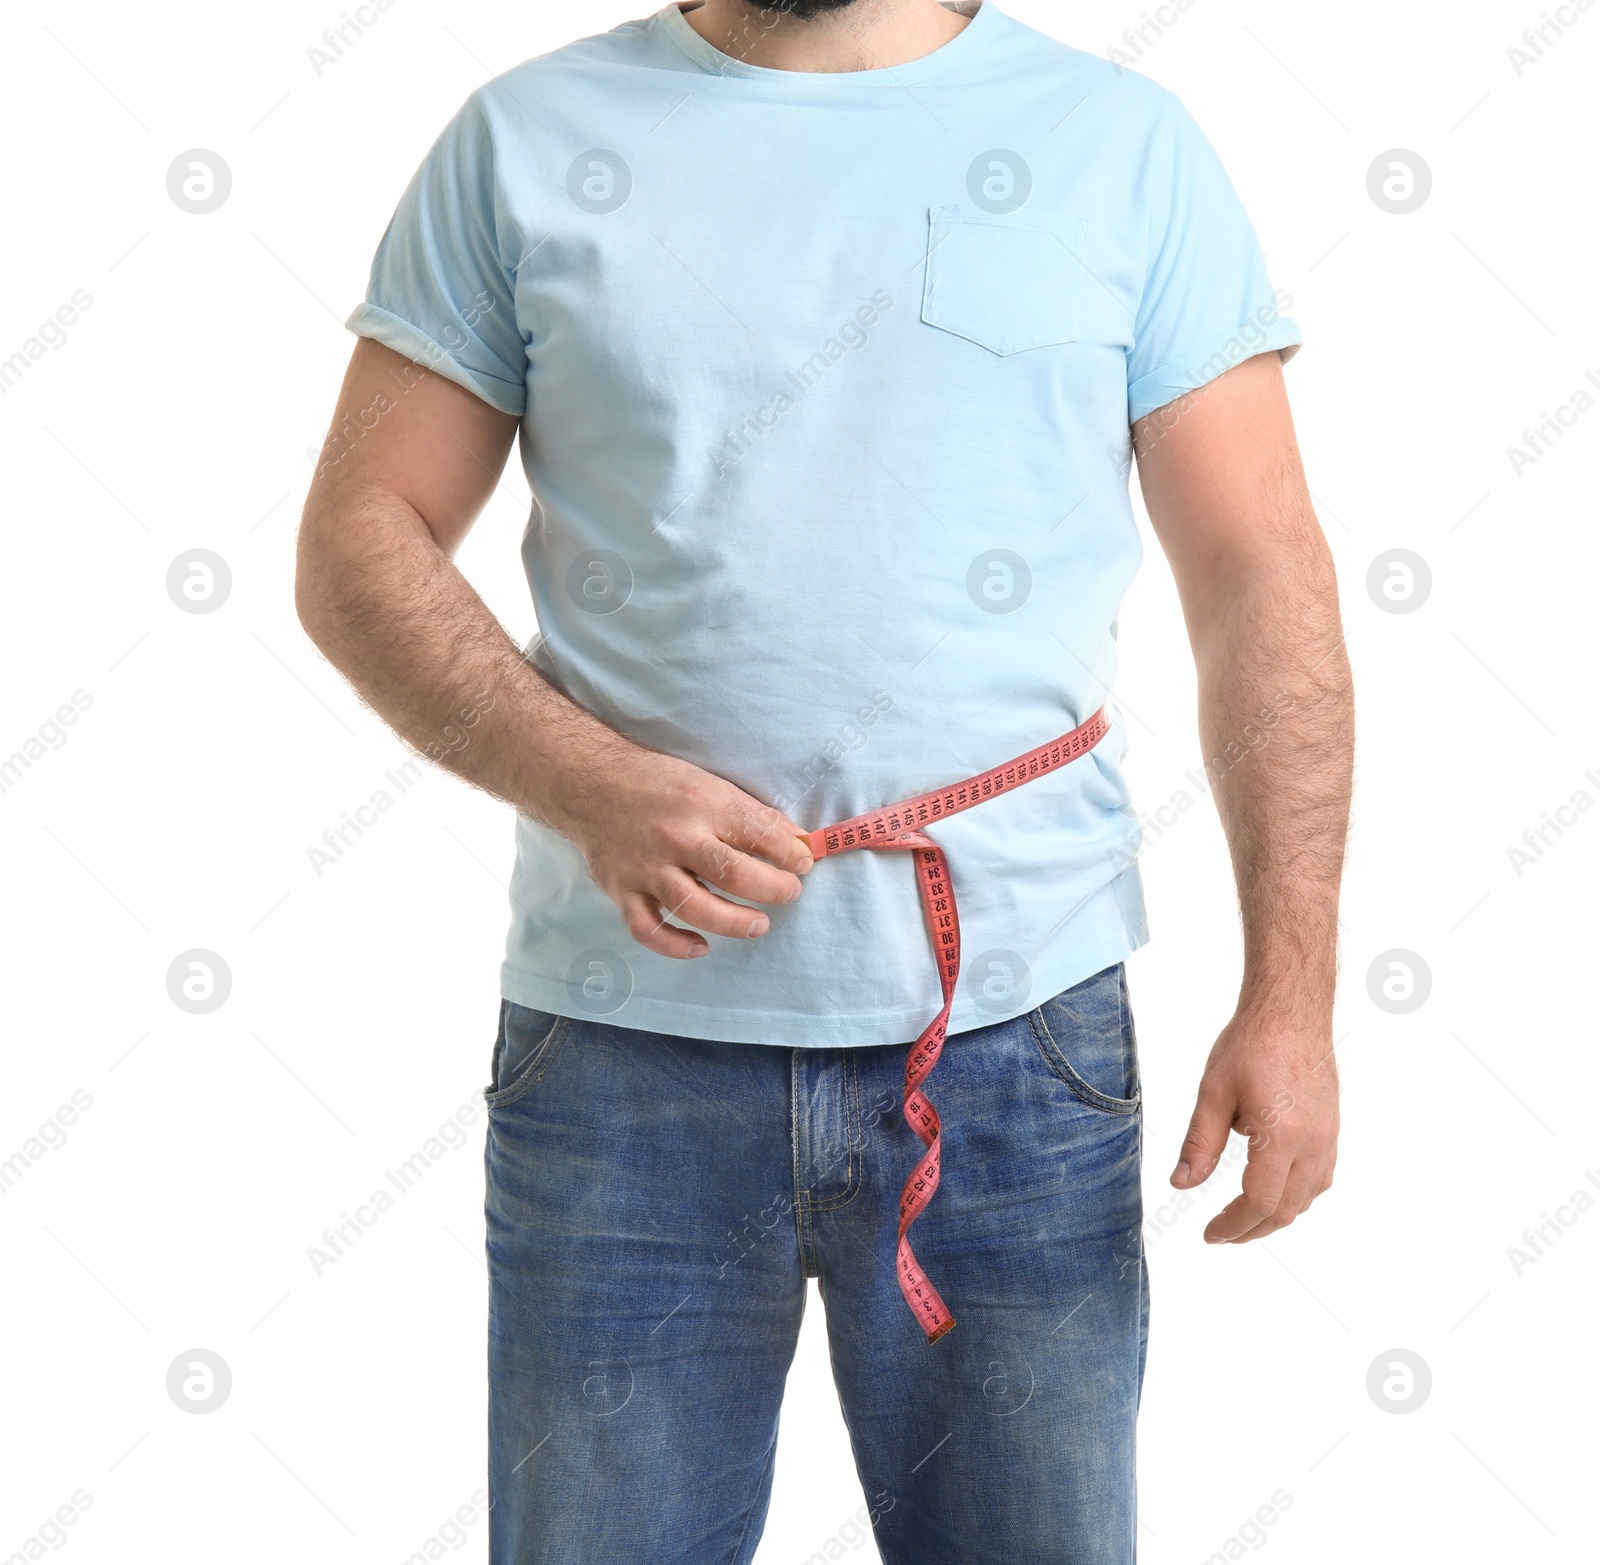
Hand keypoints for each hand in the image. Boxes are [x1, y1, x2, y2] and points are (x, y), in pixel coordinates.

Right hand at [545, 740, 812, 959]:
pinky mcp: (622, 891)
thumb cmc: (657, 784)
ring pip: (695, 907)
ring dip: (734, 922)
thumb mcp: (709, 784)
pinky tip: (702, 946)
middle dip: (773, 888)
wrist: (589, 784)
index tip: (804, 863)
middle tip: (790, 892)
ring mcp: (645, 868)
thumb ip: (751, 814)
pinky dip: (676, 945)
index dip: (791, 853)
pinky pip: (649, 930)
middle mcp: (674, 838)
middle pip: (734, 875)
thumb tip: (796, 841)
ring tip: (759, 925)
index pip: (759, 833)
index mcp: (701, 804)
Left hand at [1169, 1008, 1338, 1242]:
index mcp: (1281, 1137)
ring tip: (1243, 1217)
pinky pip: (1320, 1178)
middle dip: (1252, 1228)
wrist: (1291, 1011)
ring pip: (1308, 1198)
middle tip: (1221, 1234)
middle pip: (1287, 1209)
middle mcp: (1313, 1144)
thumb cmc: (1250, 1045)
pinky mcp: (1332, 1128)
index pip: (1260, 1203)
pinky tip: (1274, 1189)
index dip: (1233, 1226)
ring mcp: (1328, 1137)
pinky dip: (1296, 1195)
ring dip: (1276, 1215)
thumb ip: (1199, 1144)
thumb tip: (1181, 1184)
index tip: (1209, 1235)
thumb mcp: (1213, 1093)